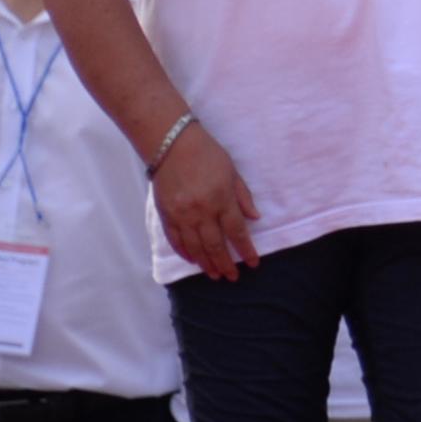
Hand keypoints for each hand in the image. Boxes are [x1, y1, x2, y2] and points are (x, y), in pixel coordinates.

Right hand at [152, 122, 260, 281]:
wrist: (172, 144)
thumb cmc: (207, 154)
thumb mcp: (232, 171)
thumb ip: (243, 197)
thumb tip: (255, 219)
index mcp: (221, 199)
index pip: (237, 232)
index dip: (245, 250)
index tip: (252, 263)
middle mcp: (201, 211)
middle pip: (215, 245)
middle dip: (225, 264)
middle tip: (232, 277)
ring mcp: (181, 215)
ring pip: (195, 248)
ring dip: (206, 263)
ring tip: (214, 274)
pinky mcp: (166, 215)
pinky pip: (176, 240)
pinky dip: (185, 252)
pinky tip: (193, 260)